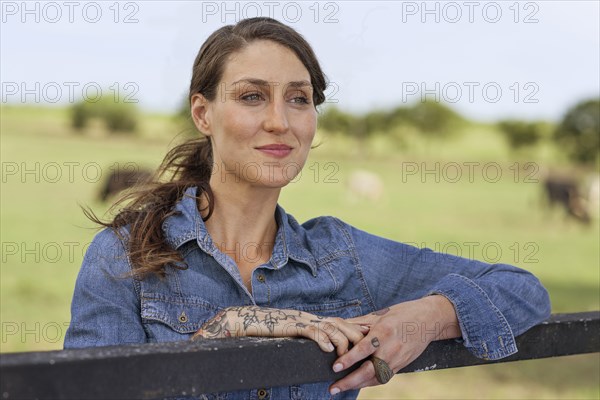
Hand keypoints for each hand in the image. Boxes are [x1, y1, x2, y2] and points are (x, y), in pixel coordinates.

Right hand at [191, 305, 367, 354]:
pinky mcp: (291, 326)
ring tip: (349, 355)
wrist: (248, 322)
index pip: (339, 322)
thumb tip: (320, 349)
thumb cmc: (269, 332)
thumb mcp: (293, 336)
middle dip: (357, 334)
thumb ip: (307, 339)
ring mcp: (301, 321)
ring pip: (329, 328)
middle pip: (340, 323)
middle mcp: (310, 318)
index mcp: (312, 320)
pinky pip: (310, 332)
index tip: (371, 335)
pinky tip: (328, 350)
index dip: (356, 328)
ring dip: (342, 342)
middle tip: (370, 346)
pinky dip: (321, 340)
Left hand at [328, 295, 460, 394]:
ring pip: (376, 378)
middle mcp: (391, 348)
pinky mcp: (401, 365)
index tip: (336, 367)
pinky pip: (383, 377)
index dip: (349, 359)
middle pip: (369, 370)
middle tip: (333, 388)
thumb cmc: (403, 314)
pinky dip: (369, 382)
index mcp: (384, 332)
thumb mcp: (381, 314)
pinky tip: (357, 384)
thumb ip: (360, 323)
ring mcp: (397, 359)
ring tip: (340, 388)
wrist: (429, 320)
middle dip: (350, 381)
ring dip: (357, 385)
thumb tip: (339, 325)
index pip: (364, 349)